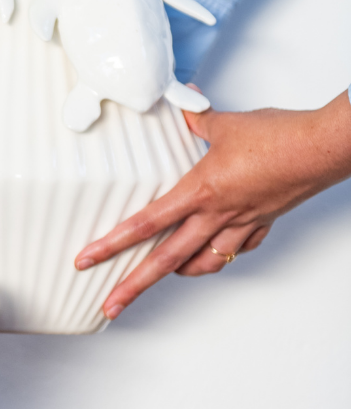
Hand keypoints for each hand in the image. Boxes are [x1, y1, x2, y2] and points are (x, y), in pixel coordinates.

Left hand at [75, 89, 350, 319]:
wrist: (322, 149)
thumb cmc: (280, 137)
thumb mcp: (225, 124)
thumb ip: (196, 119)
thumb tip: (184, 103)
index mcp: (200, 192)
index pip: (145, 223)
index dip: (111, 244)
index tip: (87, 260)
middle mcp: (217, 215)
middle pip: (165, 259)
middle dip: (133, 285)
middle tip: (111, 305)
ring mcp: (241, 224)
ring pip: (203, 262)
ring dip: (179, 273)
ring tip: (163, 276)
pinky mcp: (262, 223)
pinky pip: (235, 250)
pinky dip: (219, 256)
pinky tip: (212, 254)